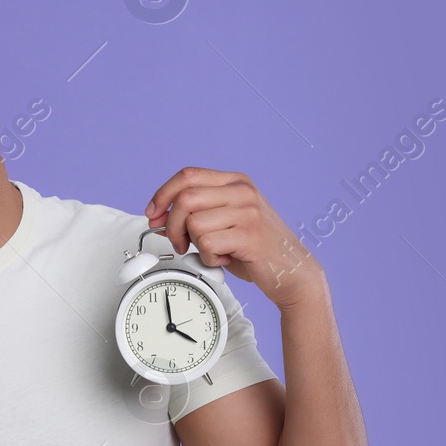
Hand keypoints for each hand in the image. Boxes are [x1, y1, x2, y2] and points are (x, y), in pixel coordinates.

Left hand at [144, 167, 323, 309]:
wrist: (292, 271)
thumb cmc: (256, 249)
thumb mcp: (224, 223)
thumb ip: (196, 215)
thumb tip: (160, 217)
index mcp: (235, 182)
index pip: (187, 175)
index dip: (163, 194)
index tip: (153, 212)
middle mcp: (242, 192)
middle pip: (185, 197)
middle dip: (172, 224)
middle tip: (179, 242)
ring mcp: (248, 212)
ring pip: (193, 222)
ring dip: (193, 244)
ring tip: (212, 252)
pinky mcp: (249, 235)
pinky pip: (206, 242)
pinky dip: (207, 257)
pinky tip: (222, 259)